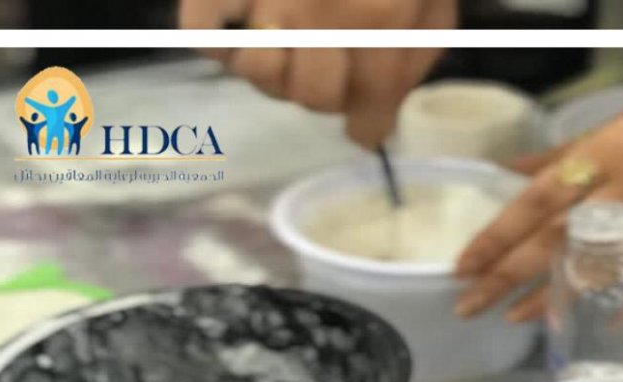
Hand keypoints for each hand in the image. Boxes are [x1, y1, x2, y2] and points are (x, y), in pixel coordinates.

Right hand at [179, 0, 456, 146]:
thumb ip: (415, 48)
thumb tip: (386, 106)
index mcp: (380, 14)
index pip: (371, 102)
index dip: (369, 125)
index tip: (364, 129)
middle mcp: (320, 12)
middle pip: (314, 96)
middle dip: (328, 92)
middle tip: (333, 68)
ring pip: (263, 75)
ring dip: (278, 71)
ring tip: (292, 46)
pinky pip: (206, 36)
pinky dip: (221, 44)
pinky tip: (244, 30)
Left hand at [454, 50, 622, 321]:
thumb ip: (571, 151)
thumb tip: (513, 169)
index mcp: (611, 150)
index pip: (539, 198)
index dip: (498, 234)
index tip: (463, 265)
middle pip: (560, 236)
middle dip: (508, 274)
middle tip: (470, 306)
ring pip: (610, 261)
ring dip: (561, 295)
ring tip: (520, 320)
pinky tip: (614, 321)